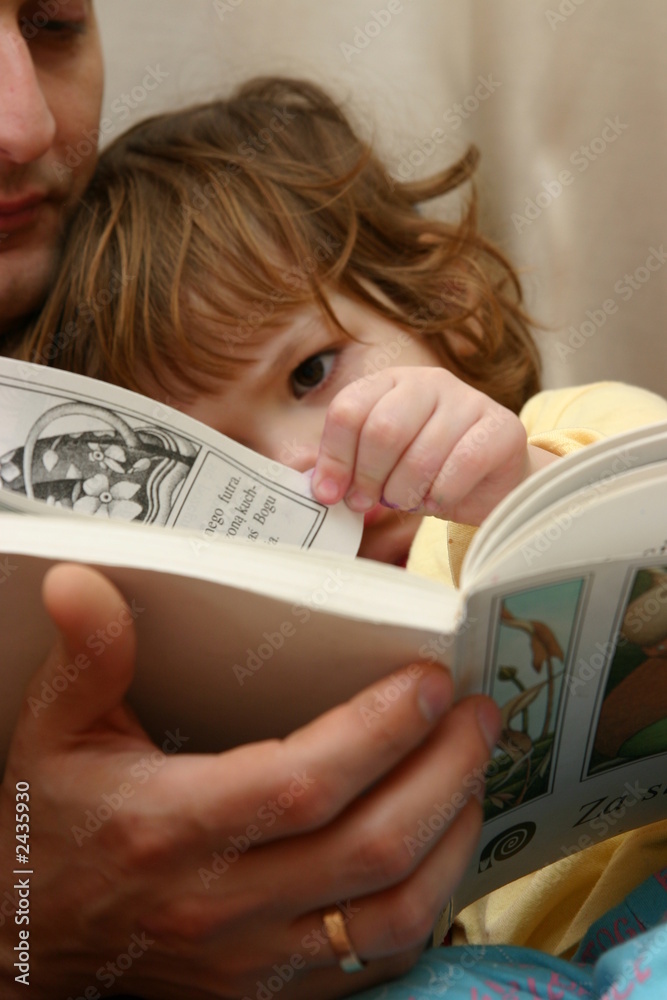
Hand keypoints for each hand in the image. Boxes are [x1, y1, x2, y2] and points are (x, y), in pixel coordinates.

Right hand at [0, 564, 499, 998]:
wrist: (27, 937)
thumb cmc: (51, 823)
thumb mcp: (54, 732)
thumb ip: (88, 656)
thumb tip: (82, 579)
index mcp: (174, 826)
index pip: (305, 782)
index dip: (381, 730)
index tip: (430, 679)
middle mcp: (222, 902)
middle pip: (372, 847)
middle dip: (446, 773)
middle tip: (478, 714)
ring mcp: (254, 959)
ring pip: (392, 914)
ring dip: (453, 839)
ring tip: (473, 772)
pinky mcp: (273, 989)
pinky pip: (379, 958)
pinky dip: (429, 899)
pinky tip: (442, 843)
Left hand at [311, 367, 556, 525]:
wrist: (491, 481)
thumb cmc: (428, 471)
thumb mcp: (380, 464)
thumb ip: (345, 465)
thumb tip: (311, 476)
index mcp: (392, 382)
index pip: (348, 409)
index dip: (333, 457)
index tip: (330, 494)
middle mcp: (430, 382)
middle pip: (382, 429)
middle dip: (367, 477)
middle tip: (367, 503)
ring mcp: (469, 400)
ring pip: (421, 454)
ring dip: (404, 492)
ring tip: (405, 502)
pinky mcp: (501, 427)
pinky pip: (460, 466)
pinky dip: (440, 495)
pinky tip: (436, 501)